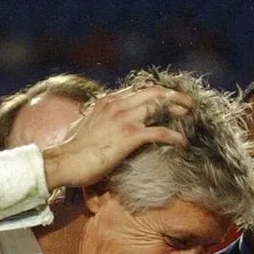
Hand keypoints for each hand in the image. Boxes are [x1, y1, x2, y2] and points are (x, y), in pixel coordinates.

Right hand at [41, 86, 190, 189]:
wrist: (63, 162)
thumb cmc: (70, 150)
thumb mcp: (82, 126)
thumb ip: (94, 119)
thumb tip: (94, 121)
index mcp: (106, 102)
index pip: (138, 90)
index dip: (156, 94)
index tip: (167, 102)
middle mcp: (116, 105)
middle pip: (154, 92)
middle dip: (174, 96)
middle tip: (188, 106)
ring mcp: (123, 119)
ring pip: (160, 105)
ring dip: (179, 110)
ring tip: (190, 117)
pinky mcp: (129, 136)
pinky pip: (160, 132)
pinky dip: (174, 136)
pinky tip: (182, 142)